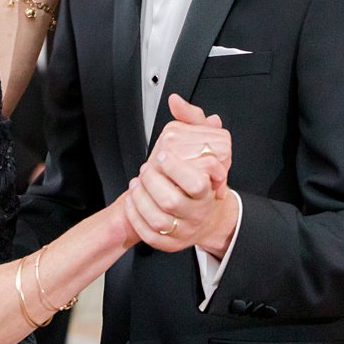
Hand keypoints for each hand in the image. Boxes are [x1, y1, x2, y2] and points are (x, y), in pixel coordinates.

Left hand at [124, 95, 235, 254]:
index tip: (162, 154)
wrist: (210, 217)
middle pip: (171, 201)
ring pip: (158, 219)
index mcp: (208, 191)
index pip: (195, 183)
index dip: (175, 168)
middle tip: (146, 168)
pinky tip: (133, 199)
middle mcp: (197, 213)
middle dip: (152, 182)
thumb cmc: (205, 178)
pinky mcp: (170, 243)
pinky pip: (149, 234)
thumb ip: (193, 121)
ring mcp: (184, 230)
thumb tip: (175, 101)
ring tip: (137, 182)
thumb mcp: (207, 146)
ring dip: (141, 198)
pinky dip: (136, 216)